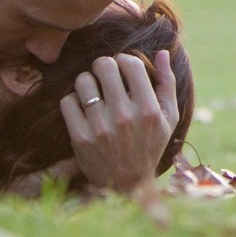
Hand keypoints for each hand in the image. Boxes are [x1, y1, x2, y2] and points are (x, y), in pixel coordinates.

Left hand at [59, 51, 179, 192]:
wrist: (128, 184)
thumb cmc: (150, 145)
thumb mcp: (168, 117)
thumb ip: (167, 83)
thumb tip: (162, 52)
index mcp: (148, 108)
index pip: (130, 64)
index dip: (124, 59)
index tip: (122, 67)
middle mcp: (124, 116)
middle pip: (104, 66)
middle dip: (103, 66)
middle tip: (104, 75)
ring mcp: (101, 127)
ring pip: (83, 81)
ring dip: (86, 81)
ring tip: (92, 90)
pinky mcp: (80, 138)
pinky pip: (68, 101)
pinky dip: (72, 100)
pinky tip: (82, 107)